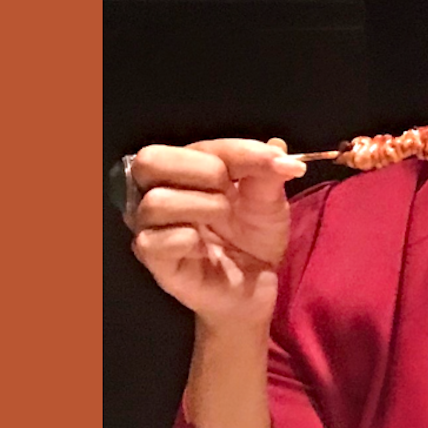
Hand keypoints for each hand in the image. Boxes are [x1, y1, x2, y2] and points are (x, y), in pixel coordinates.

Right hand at [122, 139, 305, 325]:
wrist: (257, 282)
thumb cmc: (254, 235)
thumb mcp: (269, 200)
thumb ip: (268, 172)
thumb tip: (278, 146)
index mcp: (185, 170)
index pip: (195, 147)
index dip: (237, 151)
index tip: (277, 162)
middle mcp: (158, 192)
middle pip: (150, 161)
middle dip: (202, 170)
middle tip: (231, 191)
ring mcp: (151, 225)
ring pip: (155, 202)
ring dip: (201, 207)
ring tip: (224, 220)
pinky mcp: (152, 258)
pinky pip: (153, 241)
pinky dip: (187, 240)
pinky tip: (204, 247)